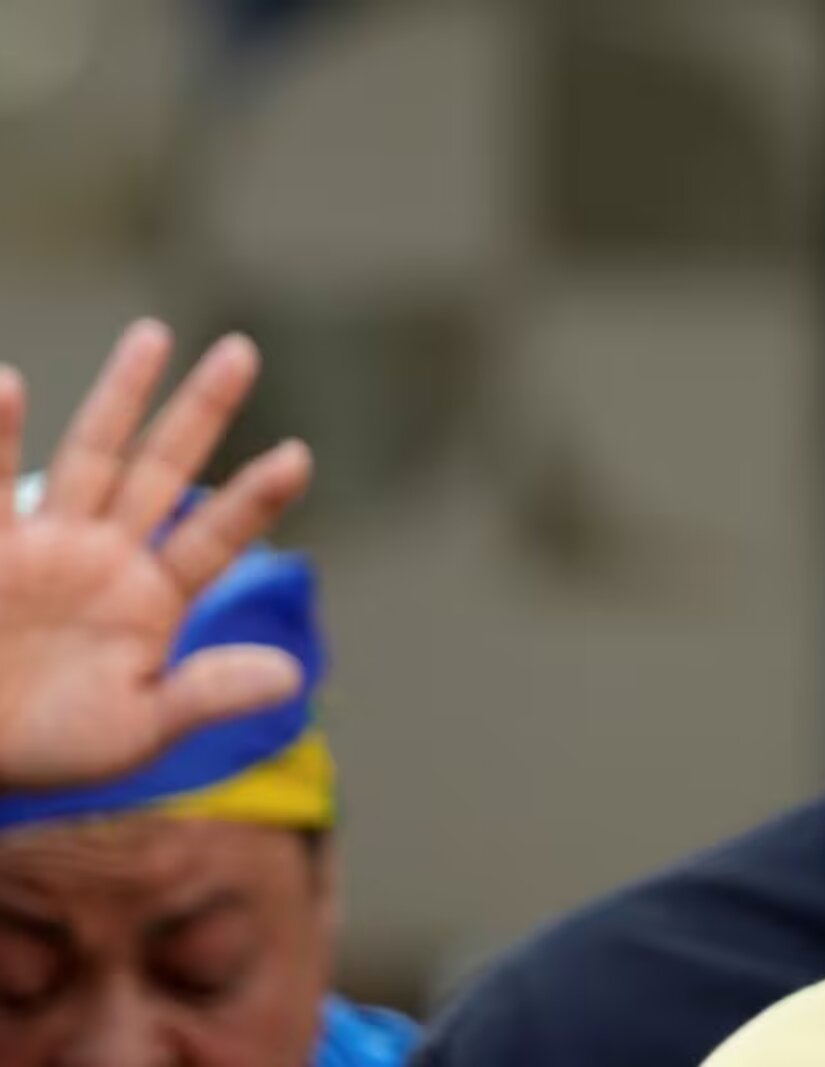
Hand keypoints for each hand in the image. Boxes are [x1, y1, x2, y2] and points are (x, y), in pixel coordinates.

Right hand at [0, 319, 312, 788]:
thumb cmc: (51, 746)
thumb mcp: (137, 728)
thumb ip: (206, 695)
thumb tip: (292, 678)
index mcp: (153, 598)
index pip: (215, 538)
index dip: (256, 499)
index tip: (300, 455)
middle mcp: (106, 556)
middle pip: (163, 470)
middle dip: (201, 412)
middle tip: (244, 349)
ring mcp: (44, 543)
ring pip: (90, 454)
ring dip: (120, 396)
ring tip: (154, 335)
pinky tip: (8, 383)